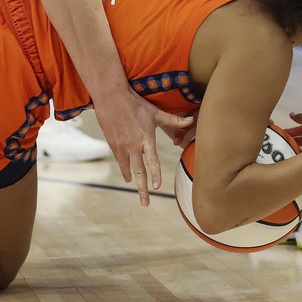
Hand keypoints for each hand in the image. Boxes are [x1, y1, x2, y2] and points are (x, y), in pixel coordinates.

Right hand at [91, 91, 192, 206]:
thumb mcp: (155, 112)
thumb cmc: (135, 103)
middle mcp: (133, 145)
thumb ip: (173, 120)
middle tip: (146, 204)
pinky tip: (128, 177)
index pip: (152, 161)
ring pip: (128, 169)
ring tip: (138, 194)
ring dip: (133, 182)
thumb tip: (190, 120)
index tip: (157, 188)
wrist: (111, 97)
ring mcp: (122, 146)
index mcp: (146, 138)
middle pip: (139, 172)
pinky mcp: (113, 145)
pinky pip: (120, 161)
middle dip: (143, 189)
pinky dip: (125, 170)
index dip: (155, 175)